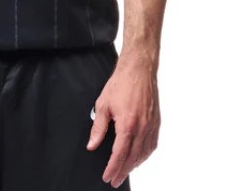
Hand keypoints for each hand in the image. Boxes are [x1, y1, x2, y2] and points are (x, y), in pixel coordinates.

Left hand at [86, 56, 160, 187]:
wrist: (138, 69)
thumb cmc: (121, 84)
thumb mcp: (103, 105)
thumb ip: (98, 127)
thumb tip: (92, 144)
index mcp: (127, 125)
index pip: (119, 154)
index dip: (112, 168)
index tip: (107, 177)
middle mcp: (141, 128)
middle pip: (132, 158)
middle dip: (122, 171)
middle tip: (115, 180)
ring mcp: (151, 126)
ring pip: (144, 153)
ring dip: (134, 165)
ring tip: (125, 170)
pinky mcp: (156, 122)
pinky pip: (152, 144)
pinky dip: (145, 154)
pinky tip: (139, 157)